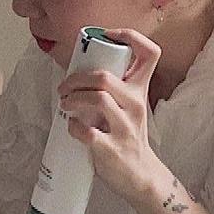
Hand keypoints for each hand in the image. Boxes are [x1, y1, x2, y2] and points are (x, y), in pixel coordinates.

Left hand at [57, 28, 164, 201]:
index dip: (128, 36)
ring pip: (98, 99)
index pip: (149, 52)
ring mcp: (125, 127)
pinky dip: (73, 127)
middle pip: (105, 77)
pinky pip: (87, 131)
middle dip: (76, 79)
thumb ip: (113, 90)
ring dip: (73, 99)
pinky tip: (72, 127)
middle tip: (64, 88)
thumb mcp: (129, 108)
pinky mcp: (112, 148)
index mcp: (139, 91)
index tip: (106, 37)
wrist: (141, 176)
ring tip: (65, 104)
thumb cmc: (128, 137)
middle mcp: (135, 105)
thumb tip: (78, 72)